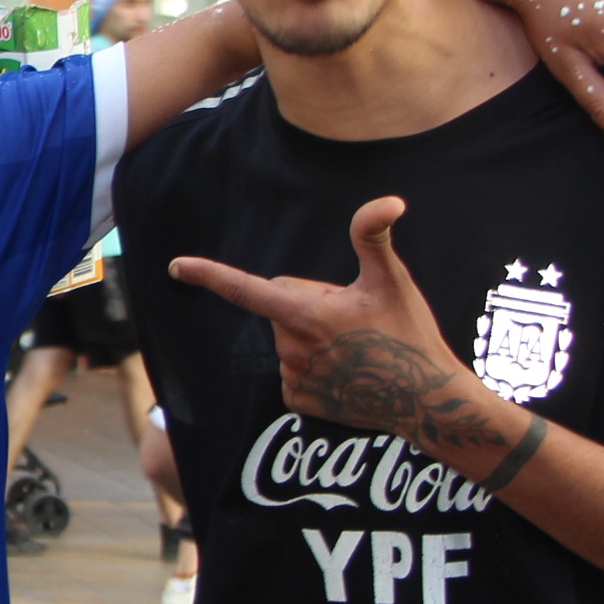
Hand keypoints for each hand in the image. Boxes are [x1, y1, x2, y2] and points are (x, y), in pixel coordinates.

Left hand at [169, 198, 521, 459]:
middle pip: (283, 307)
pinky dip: (317, 367)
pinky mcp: (298, 402)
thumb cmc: (409, 334)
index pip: (246, 288)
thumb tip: (390, 201)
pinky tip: (349, 372)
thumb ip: (374, 236)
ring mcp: (293, 378)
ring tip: (358, 347)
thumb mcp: (391, 280)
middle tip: (356, 320)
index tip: (177, 265)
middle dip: (310, 305)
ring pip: (290, 339)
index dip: (209, 274)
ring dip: (315, 337)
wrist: (426, 399)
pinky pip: (296, 370)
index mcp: (304, 314)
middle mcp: (290, 348)